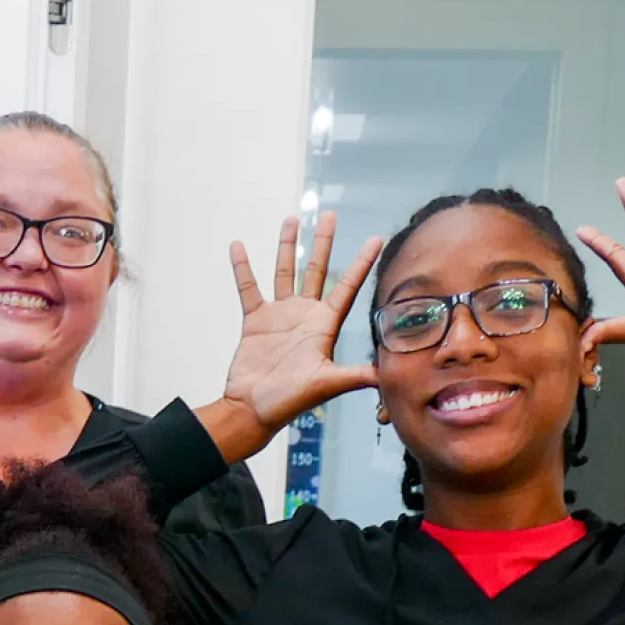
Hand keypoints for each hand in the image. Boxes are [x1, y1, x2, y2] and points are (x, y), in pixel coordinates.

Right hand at [218, 211, 384, 426]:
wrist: (254, 409)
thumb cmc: (290, 401)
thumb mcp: (327, 384)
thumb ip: (355, 376)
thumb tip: (386, 376)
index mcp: (325, 326)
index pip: (347, 287)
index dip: (361, 263)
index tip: (376, 239)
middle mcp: (305, 315)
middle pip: (317, 270)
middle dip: (324, 242)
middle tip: (330, 215)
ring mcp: (279, 316)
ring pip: (285, 272)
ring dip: (288, 246)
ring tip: (292, 220)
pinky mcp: (255, 320)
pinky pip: (248, 288)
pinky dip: (243, 268)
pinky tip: (238, 246)